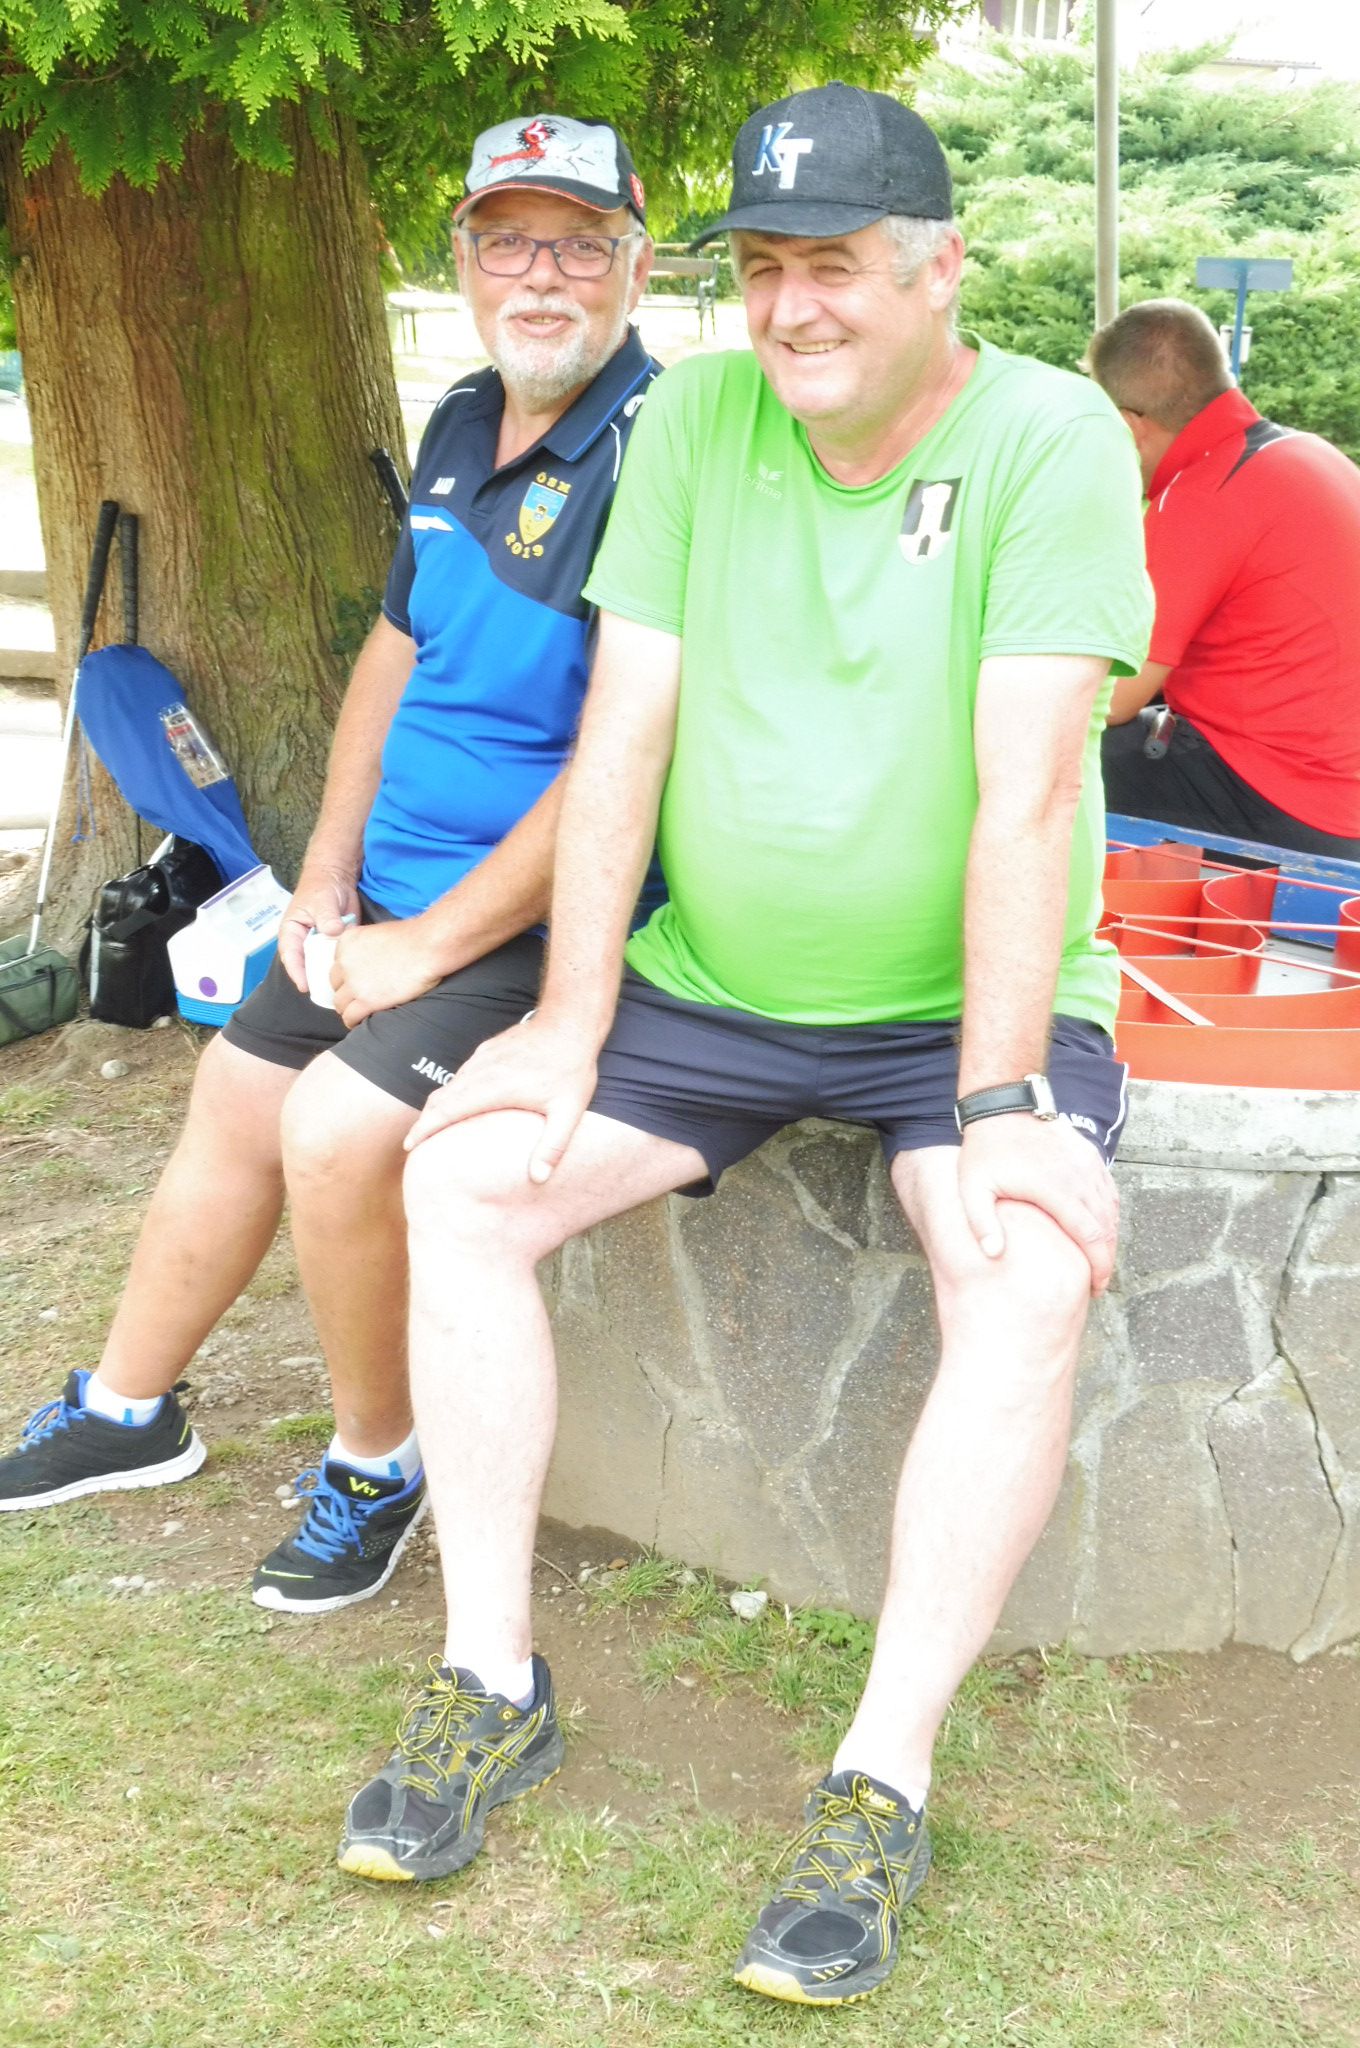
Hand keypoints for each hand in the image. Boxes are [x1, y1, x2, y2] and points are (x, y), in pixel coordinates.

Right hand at [278, 863, 359, 993]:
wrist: (337, 878)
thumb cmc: (321, 888)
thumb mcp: (321, 901)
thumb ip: (326, 918)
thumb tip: (333, 932)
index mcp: (292, 932)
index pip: (290, 956)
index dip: (296, 972)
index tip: (305, 986)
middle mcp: (304, 941)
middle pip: (306, 965)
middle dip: (314, 979)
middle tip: (325, 994)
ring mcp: (320, 944)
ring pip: (321, 964)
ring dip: (328, 975)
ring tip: (338, 990)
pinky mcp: (335, 943)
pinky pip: (336, 958)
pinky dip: (341, 966)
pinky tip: (350, 976)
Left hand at [330, 917, 442, 1028]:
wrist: (426, 947)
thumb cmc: (414, 937)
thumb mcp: (380, 932)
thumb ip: (368, 946)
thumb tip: (373, 958)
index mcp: (347, 942)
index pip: (338, 963)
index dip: (348, 974)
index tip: (358, 979)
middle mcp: (345, 962)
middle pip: (336, 983)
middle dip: (347, 990)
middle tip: (360, 996)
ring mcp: (354, 983)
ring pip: (340, 1003)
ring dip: (349, 1007)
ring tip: (360, 1011)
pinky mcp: (366, 1001)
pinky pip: (349, 1017)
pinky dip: (354, 1021)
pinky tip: (362, 1021)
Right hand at [404, 1012, 598, 1183]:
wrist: (569, 1021)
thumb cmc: (570, 1066)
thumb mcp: (568, 1111)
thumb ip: (552, 1147)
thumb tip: (539, 1179)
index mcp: (492, 1088)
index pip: (446, 1111)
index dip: (425, 1129)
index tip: (410, 1144)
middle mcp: (481, 1071)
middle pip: (440, 1098)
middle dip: (423, 1121)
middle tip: (414, 1142)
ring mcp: (483, 1057)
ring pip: (450, 1085)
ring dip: (437, 1105)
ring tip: (433, 1126)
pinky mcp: (489, 1049)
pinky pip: (462, 1073)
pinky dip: (453, 1090)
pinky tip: (460, 1100)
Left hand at [957, 1115, 1118, 1292]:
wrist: (1001, 1105)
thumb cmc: (985, 1150)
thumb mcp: (973, 1188)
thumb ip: (982, 1223)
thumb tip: (993, 1256)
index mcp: (1056, 1189)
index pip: (1091, 1236)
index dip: (1099, 1265)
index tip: (1096, 1287)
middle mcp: (1079, 1176)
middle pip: (1107, 1227)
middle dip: (1107, 1258)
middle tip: (1098, 1282)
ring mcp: (1087, 1164)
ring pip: (1111, 1209)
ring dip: (1110, 1237)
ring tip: (1098, 1260)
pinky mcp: (1089, 1155)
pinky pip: (1108, 1190)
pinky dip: (1109, 1213)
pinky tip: (1100, 1228)